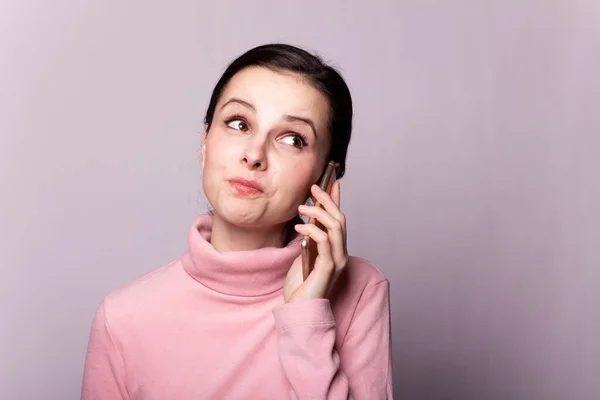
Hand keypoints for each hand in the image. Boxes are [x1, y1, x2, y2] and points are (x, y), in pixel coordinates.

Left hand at [283, 181, 347, 302]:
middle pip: (340, 220)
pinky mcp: (329, 268)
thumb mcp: (303, 257)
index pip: (339, 221)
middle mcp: (340, 255)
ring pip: (337, 228)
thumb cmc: (300, 287)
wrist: (299, 311)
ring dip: (320, 213)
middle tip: (313, 188)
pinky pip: (324, 242)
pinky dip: (313, 230)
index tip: (332, 183)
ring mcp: (337, 261)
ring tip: (302, 207)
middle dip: (328, 201)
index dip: (336, 201)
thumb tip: (306, 221)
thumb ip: (309, 241)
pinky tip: (300, 227)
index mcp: (336, 251)